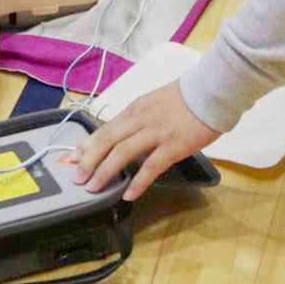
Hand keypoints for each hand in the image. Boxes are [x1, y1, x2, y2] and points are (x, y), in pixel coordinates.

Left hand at [67, 82, 220, 201]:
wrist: (212, 90)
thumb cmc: (187, 97)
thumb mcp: (154, 103)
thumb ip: (139, 119)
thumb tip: (126, 137)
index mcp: (135, 109)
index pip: (104, 128)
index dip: (86, 145)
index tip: (72, 157)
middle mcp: (141, 119)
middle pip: (107, 140)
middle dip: (88, 161)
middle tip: (77, 177)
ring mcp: (156, 132)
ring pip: (122, 152)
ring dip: (105, 171)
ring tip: (94, 187)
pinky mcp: (174, 145)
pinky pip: (151, 166)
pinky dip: (138, 181)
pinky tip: (129, 194)